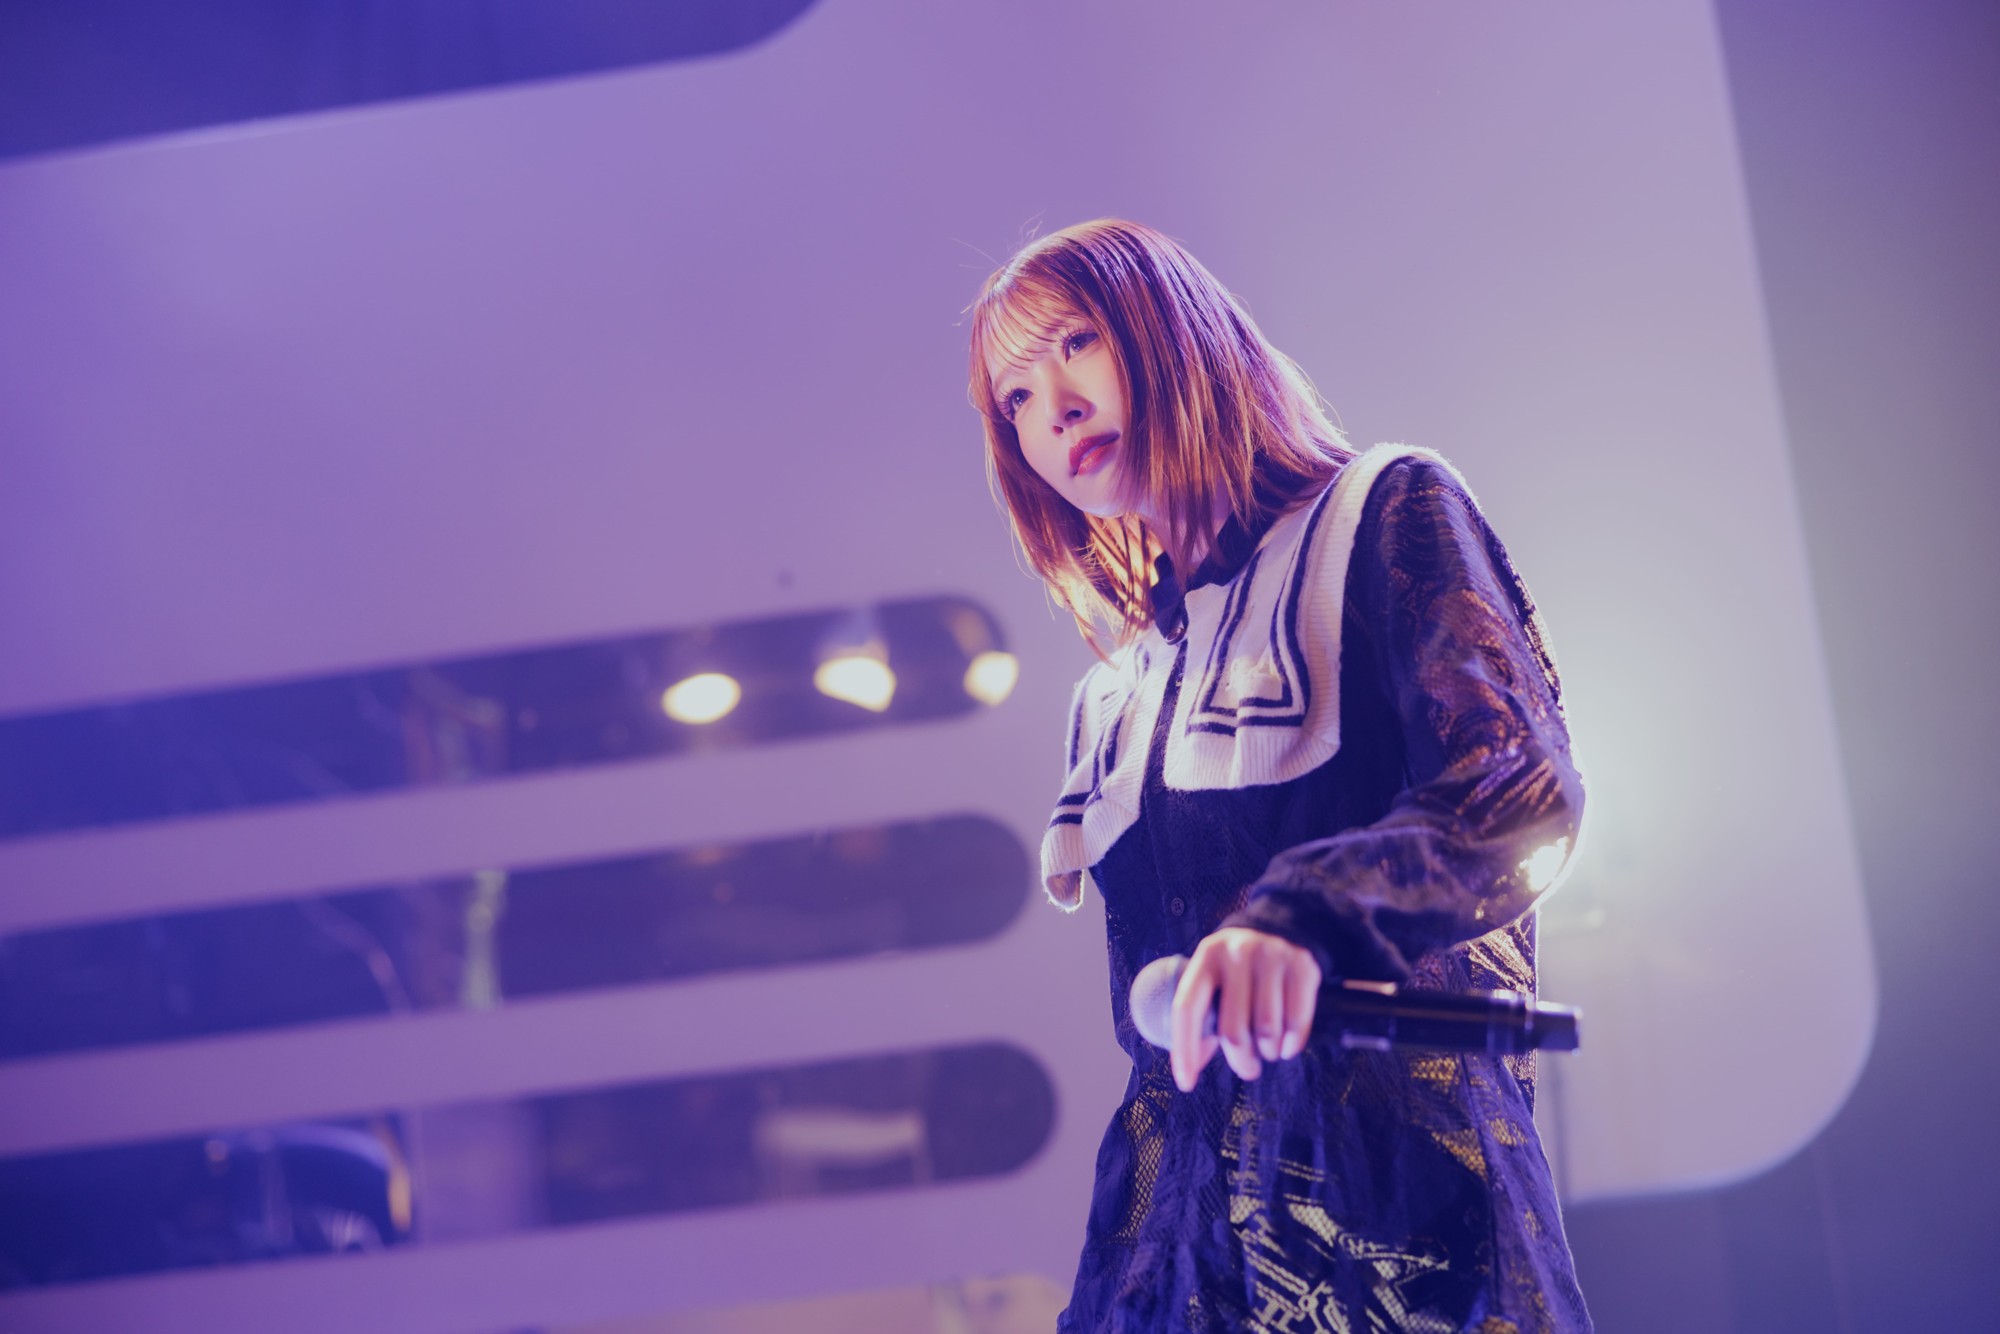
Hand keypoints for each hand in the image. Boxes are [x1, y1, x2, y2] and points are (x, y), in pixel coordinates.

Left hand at [1170, 927, 1321, 1091]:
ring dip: (1267, 1052)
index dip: (1184, 1049)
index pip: (1187, 1008)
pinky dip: (1291, 1044)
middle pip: (1233, 1029)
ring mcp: (1271, 956)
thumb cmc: (1238, 969)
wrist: (1281, 929)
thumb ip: (1202, 1019)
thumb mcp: (1213, 980)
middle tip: (1247, 1068)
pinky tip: (1286, 1046)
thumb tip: (1191, 1068)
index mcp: (1206, 958)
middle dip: (1240, 1060)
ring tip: (1267, 1051)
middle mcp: (1236, 953)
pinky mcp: (1302, 965)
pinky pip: (1296, 1022)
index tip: (1186, 1082)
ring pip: (1266, 1029)